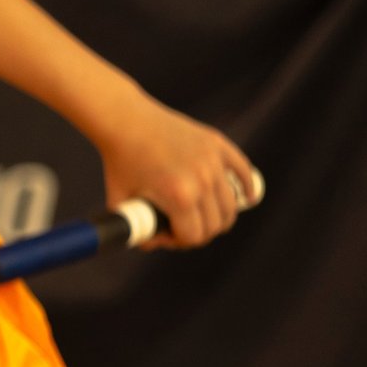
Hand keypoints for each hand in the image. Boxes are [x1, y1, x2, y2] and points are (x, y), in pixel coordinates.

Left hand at [99, 99, 258, 248]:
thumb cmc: (120, 162)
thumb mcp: (119, 202)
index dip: (179, 241)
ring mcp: (213, 160)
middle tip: (182, 226)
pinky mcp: (217, 144)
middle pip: (216, 224)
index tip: (166, 234)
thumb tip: (154, 245)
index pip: (195, 236)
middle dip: (199, 232)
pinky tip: (247, 198)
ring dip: (219, 216)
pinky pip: (243, 171)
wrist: (125, 121)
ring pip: (231, 205)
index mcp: (179, 197)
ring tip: (201, 215)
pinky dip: (246, 188)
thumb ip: (135, 229)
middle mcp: (202, 179)